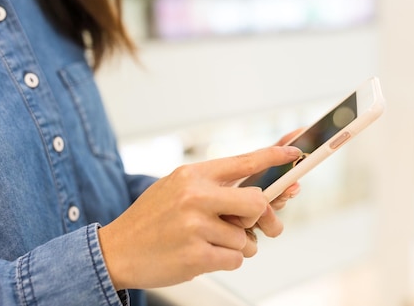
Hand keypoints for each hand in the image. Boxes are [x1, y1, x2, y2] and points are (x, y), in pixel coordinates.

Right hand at [98, 145, 301, 289]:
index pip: (243, 161)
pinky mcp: (196, 256)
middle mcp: (195, 196)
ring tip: (210, 242)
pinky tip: (203, 255)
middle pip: (255, 202)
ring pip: (246, 238)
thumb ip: (215, 189)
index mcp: (193, 175)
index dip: (274, 156)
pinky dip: (227, 261)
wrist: (117, 250)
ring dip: (238, 246)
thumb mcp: (177, 189)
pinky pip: (235, 259)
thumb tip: (260, 197)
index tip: (296, 152)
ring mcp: (195, 226)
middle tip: (258, 225)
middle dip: (261, 217)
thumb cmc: (152, 220)